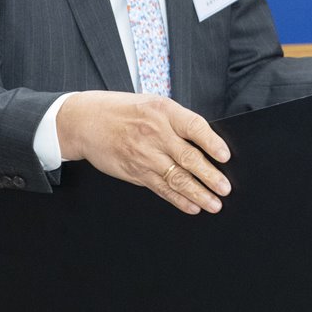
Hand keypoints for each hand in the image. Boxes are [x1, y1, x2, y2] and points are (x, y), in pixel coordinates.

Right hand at [55, 90, 230, 214]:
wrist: (86, 122)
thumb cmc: (123, 110)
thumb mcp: (154, 104)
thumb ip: (178, 121)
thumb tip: (208, 142)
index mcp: (164, 111)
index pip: (194, 127)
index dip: (212, 142)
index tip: (225, 156)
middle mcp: (155, 134)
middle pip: (188, 157)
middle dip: (210, 176)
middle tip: (225, 188)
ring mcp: (145, 155)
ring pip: (176, 178)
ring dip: (198, 193)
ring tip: (214, 204)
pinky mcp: (135, 172)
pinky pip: (161, 188)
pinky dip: (178, 199)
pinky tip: (192, 206)